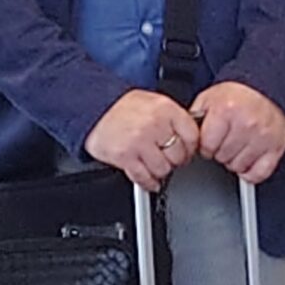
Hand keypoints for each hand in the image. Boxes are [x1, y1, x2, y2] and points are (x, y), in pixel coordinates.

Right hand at [84, 90, 201, 193]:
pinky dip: (148, 182)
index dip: (191, 147)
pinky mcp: (125, 157)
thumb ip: (173, 118)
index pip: (192, 135)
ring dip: (161, 171)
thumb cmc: (123, 107)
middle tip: (170, 159)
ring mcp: (139, 141)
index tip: (187, 151)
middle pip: (179, 155)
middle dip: (176, 161)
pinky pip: (144, 177)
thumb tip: (190, 136)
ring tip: (156, 165)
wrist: (93, 109)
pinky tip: (149, 180)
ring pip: (163, 169)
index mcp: (165, 109)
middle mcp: (154, 125)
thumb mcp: (154, 102)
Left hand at [191, 82, 284, 185]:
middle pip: (223, 157)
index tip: (210, 141)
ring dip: (235, 161)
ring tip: (237, 147)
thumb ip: (194, 118)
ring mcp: (263, 137)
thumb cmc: (238, 96)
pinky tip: (248, 160)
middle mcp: (247, 124)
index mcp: (226, 111)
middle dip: (220, 152)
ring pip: (239, 167)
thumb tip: (184, 136)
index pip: (207, 146)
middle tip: (225, 141)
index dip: (205, 146)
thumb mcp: (209, 99)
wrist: (266, 89)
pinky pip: (259, 173)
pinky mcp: (276, 147)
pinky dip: (252, 172)